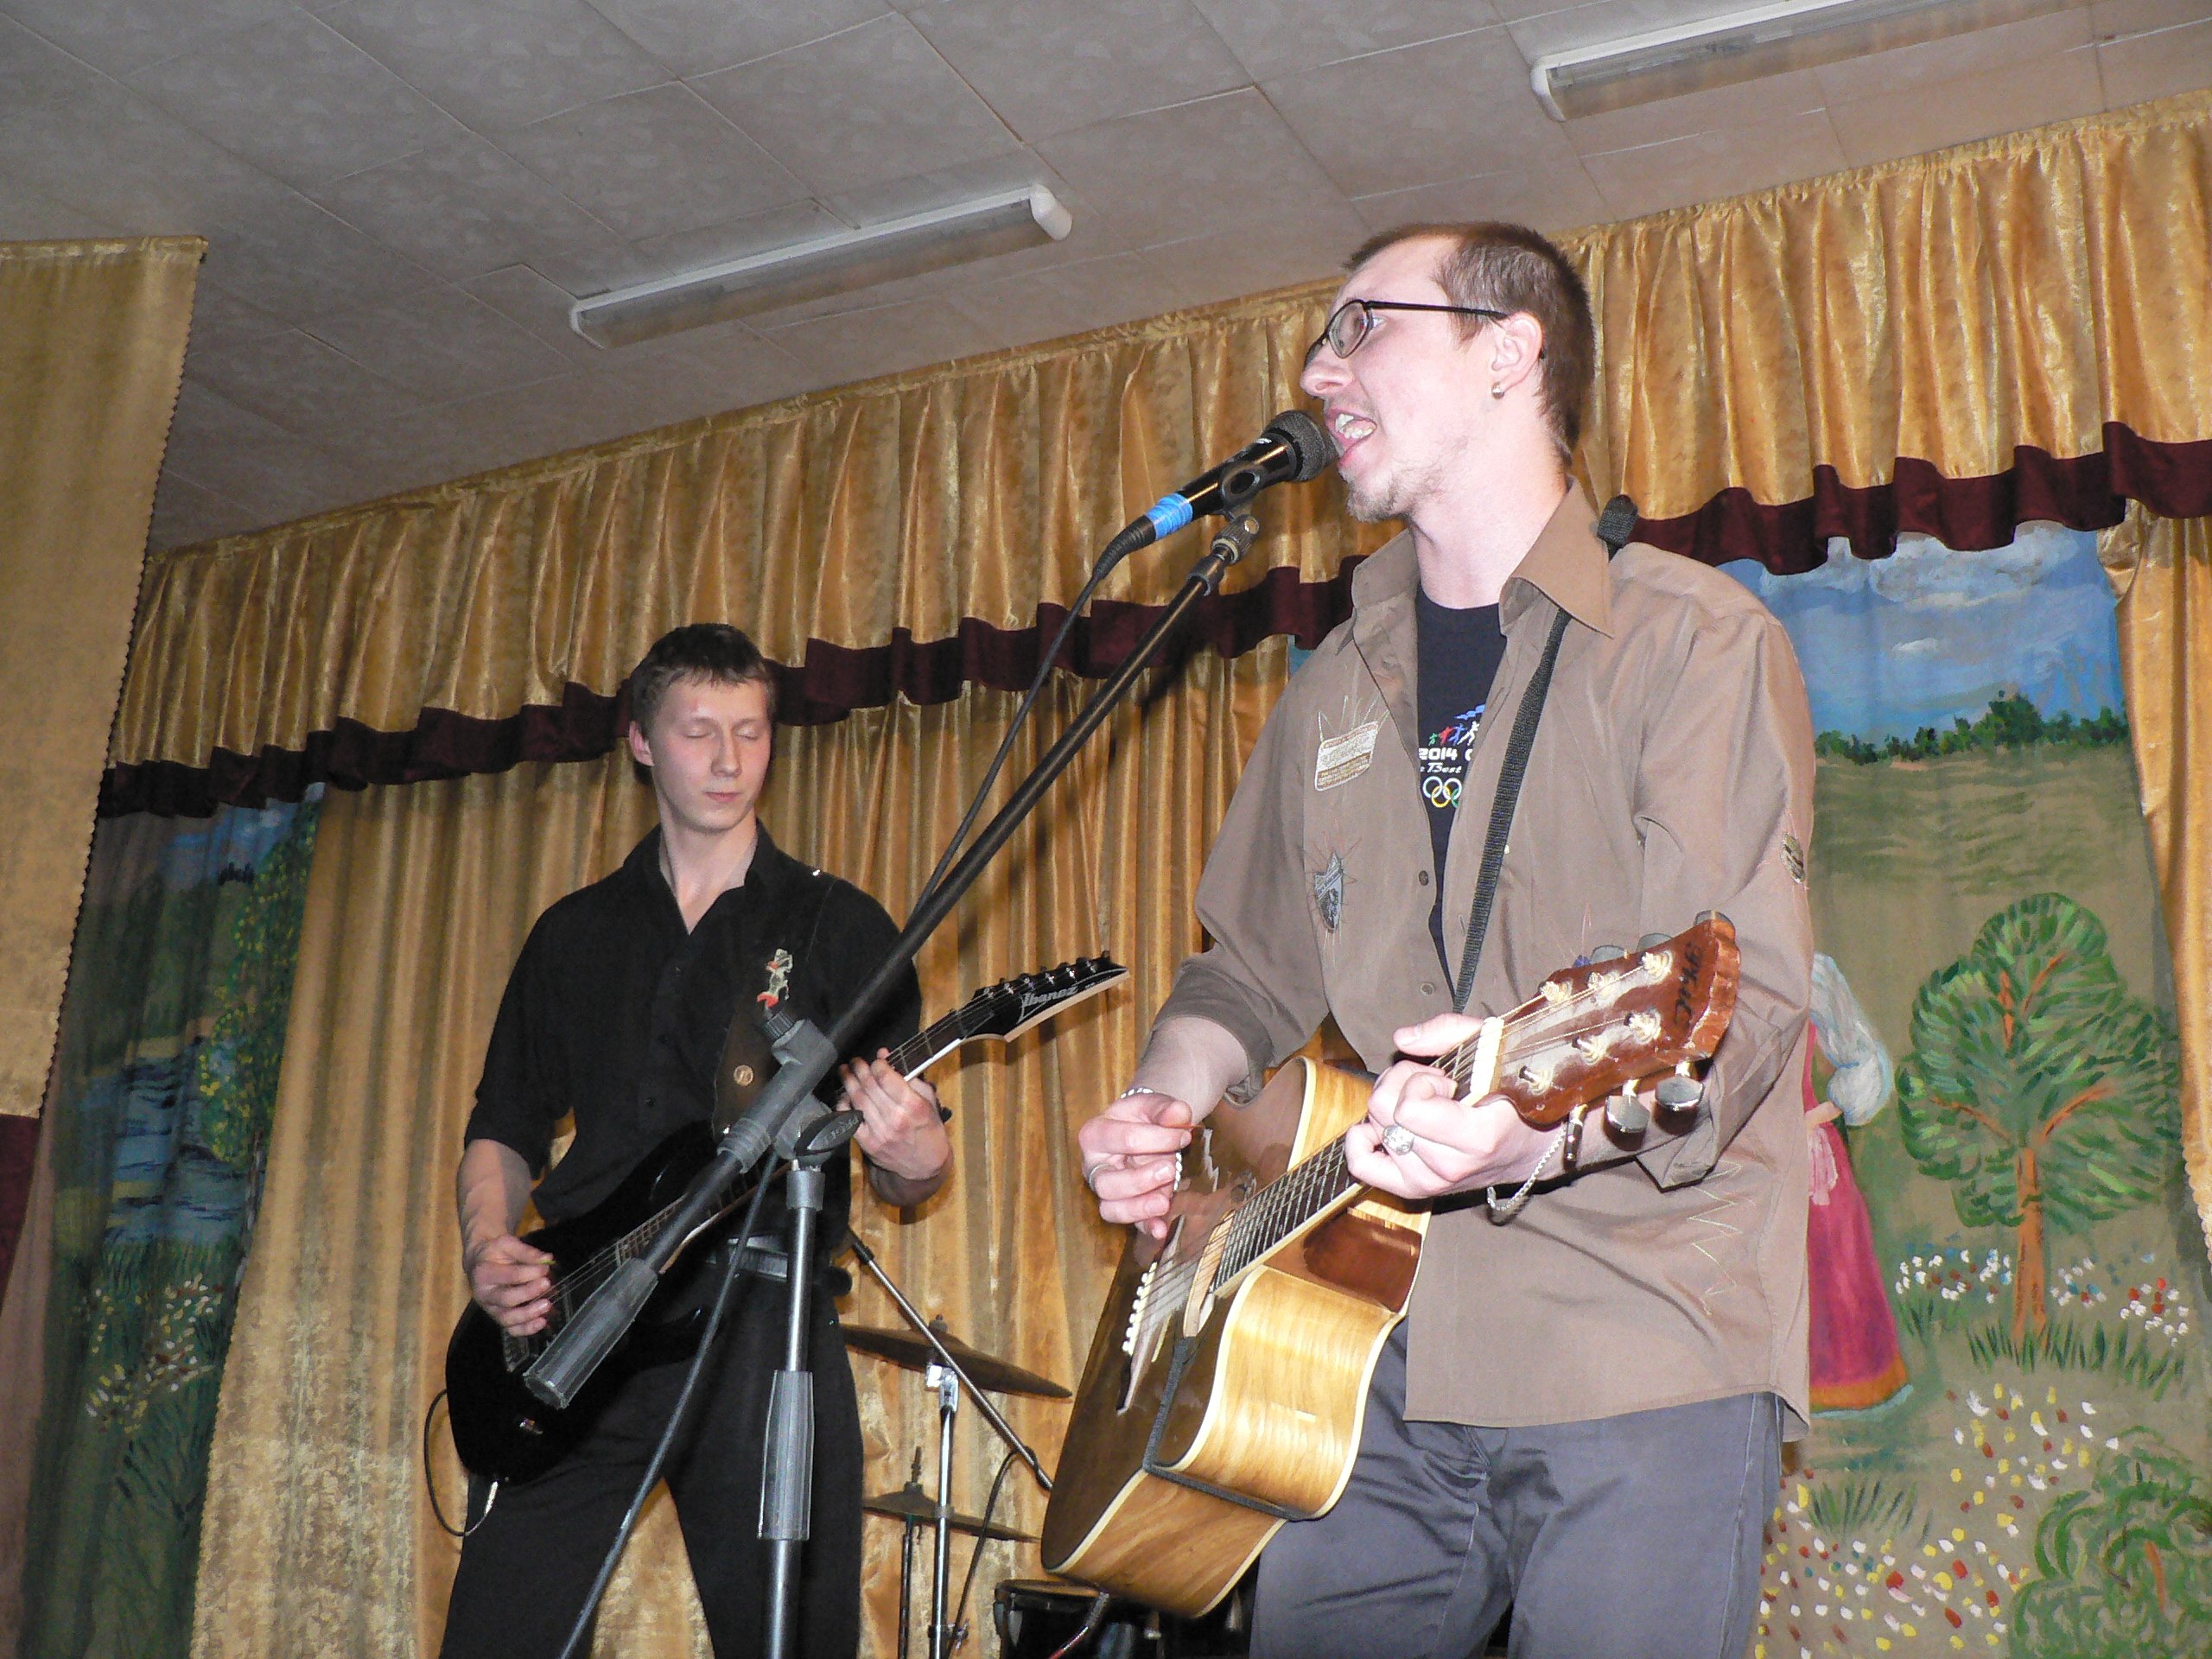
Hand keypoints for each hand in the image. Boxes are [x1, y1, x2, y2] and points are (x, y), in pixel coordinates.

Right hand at [466, 1233, 553, 1335]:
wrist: (479, 1262)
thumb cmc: (494, 1252)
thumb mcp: (507, 1244)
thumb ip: (526, 1252)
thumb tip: (547, 1258)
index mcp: (484, 1273)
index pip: (509, 1275)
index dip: (529, 1273)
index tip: (546, 1268)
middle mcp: (484, 1294)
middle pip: (506, 1299)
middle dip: (529, 1293)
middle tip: (547, 1284)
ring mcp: (490, 1308)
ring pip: (507, 1319)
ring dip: (529, 1315)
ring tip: (547, 1305)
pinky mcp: (498, 1317)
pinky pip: (510, 1329)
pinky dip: (526, 1329)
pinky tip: (541, 1322)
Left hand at [842, 1051, 950, 1184]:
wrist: (925, 1165)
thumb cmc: (929, 1129)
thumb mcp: (929, 1101)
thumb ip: (909, 1078)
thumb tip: (886, 1057)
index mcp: (913, 1105)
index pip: (886, 1077)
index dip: (877, 1064)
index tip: (876, 1060)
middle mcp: (895, 1118)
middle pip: (869, 1086)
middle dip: (859, 1069)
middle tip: (855, 1061)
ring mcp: (879, 1132)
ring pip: (858, 1100)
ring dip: (849, 1083)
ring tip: (845, 1072)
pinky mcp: (868, 1144)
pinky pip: (850, 1121)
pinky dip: (844, 1107)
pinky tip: (843, 1097)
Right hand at [1078, 1089, 1191, 1238]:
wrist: (1144, 1128)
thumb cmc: (1142, 1116)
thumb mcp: (1152, 1104)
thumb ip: (1164, 1108)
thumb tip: (1179, 1114)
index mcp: (1095, 1134)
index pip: (1121, 1139)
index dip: (1156, 1139)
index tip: (1183, 1136)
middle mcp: (1094, 1166)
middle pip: (1106, 1183)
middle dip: (1140, 1179)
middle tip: (1171, 1169)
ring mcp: (1106, 1190)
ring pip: (1110, 1208)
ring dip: (1139, 1208)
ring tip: (1164, 1201)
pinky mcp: (1123, 1207)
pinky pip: (1129, 1223)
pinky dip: (1146, 1227)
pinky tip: (1161, 1229)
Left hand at [1342, 1012, 1559, 1200]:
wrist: (1530, 1147)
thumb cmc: (1513, 1093)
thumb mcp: (1494, 1048)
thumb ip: (1449, 1032)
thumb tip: (1401, 1038)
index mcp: (1475, 1138)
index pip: (1410, 1108)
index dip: (1420, 1081)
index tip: (1445, 1080)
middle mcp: (1449, 1167)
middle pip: (1384, 1113)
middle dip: (1401, 1085)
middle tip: (1432, 1086)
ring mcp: (1431, 1182)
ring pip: (1374, 1129)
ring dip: (1390, 1108)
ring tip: (1423, 1105)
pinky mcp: (1414, 1188)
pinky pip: (1363, 1167)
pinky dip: (1361, 1142)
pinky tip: (1378, 1125)